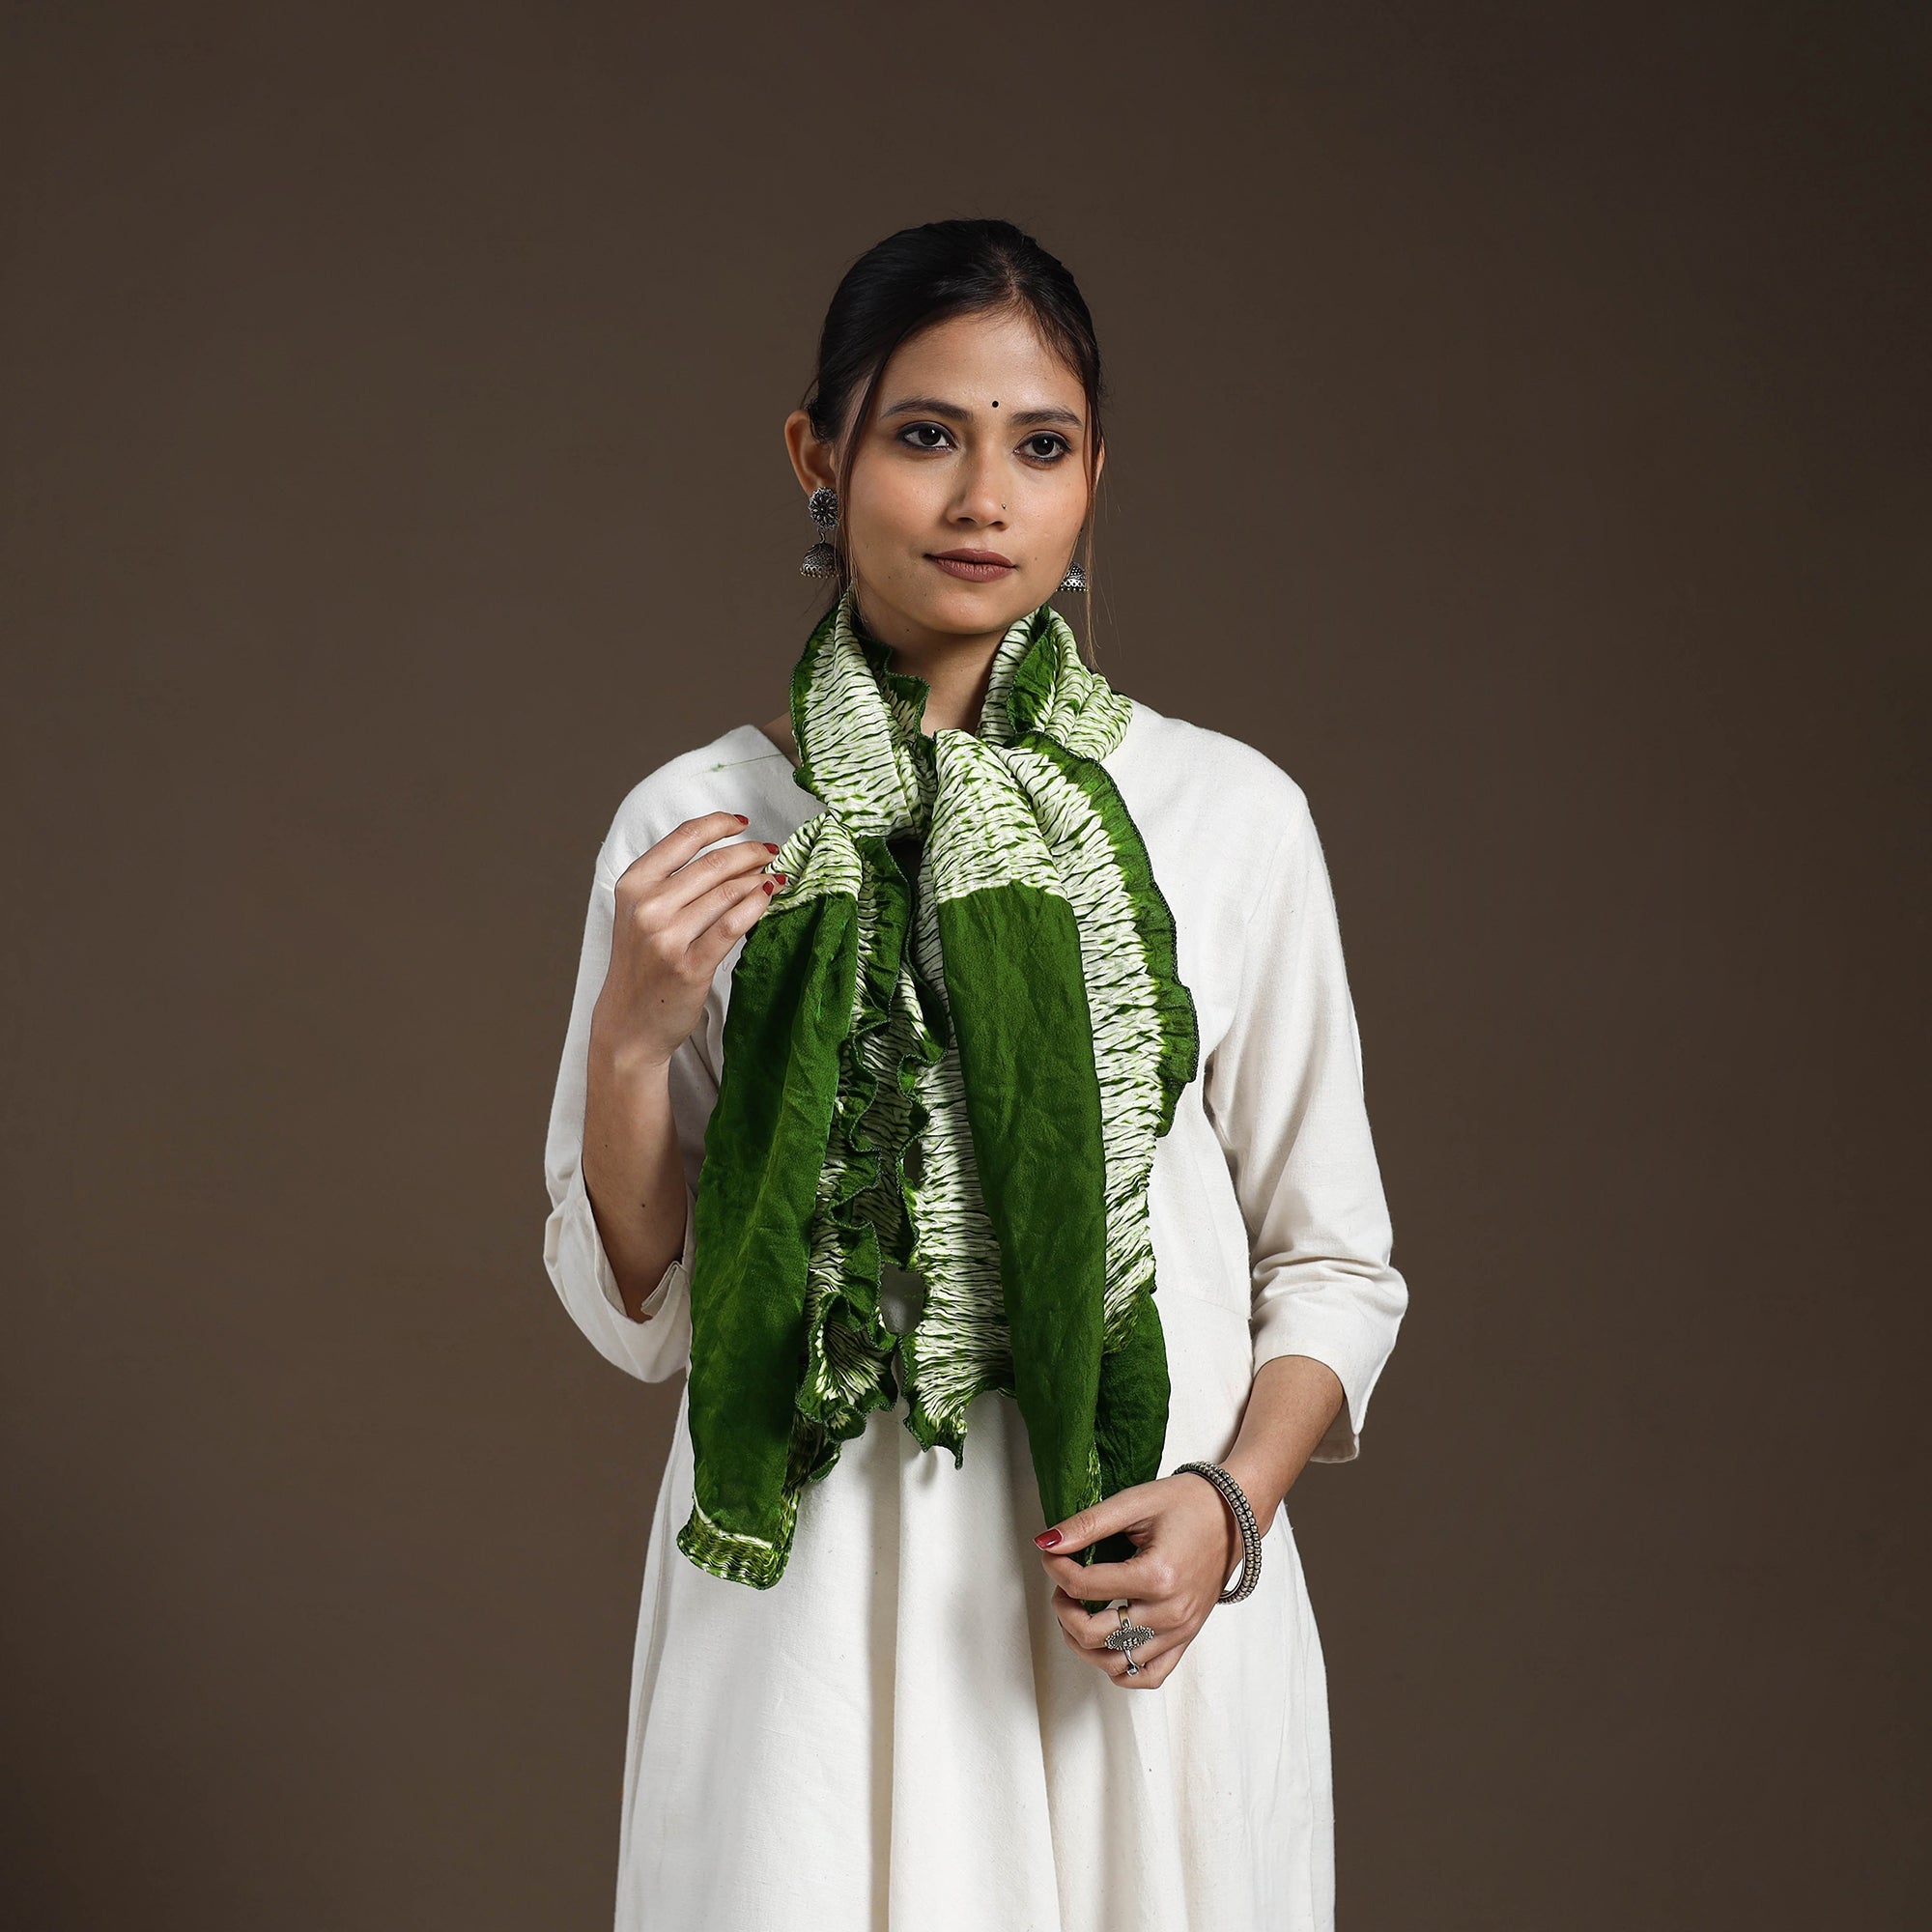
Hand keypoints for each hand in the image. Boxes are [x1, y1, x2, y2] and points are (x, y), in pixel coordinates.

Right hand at [592, 811, 783, 1068]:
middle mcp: (647, 907)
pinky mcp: (690, 965)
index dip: (719, 824)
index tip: (743, 823)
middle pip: (713, 864)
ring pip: (728, 892)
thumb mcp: (641, 914)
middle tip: (770, 853)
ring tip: (774, 877)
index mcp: (633, 885)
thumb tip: (728, 852)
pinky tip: (769, 899)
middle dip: (749, 853)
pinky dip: (757, 906)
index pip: (683, 838)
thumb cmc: (642, 965)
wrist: (630, 1022)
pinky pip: (734, 924)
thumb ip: (671, 882)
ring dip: (759, 880)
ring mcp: (668, 937)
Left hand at [1033, 1473, 1244, 1689]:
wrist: (1233, 1515)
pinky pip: (1147, 1676)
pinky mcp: (1185, 1639)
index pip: (1085, 1587)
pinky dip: (1119, 1669)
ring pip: (1114, 1663)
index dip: (1057, 1569)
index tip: (1052, 1554)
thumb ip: (1088, 1524)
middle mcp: (1170, 1613)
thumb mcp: (1135, 1503)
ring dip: (1083, 1642)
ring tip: (1078, 1612)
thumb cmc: (1188, 1504)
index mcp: (1157, 1576)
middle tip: (1062, 1585)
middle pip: (1093, 1634)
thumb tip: (1047, 1542)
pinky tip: (1106, 1642)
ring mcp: (1179, 1631)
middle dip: (1063, 1610)